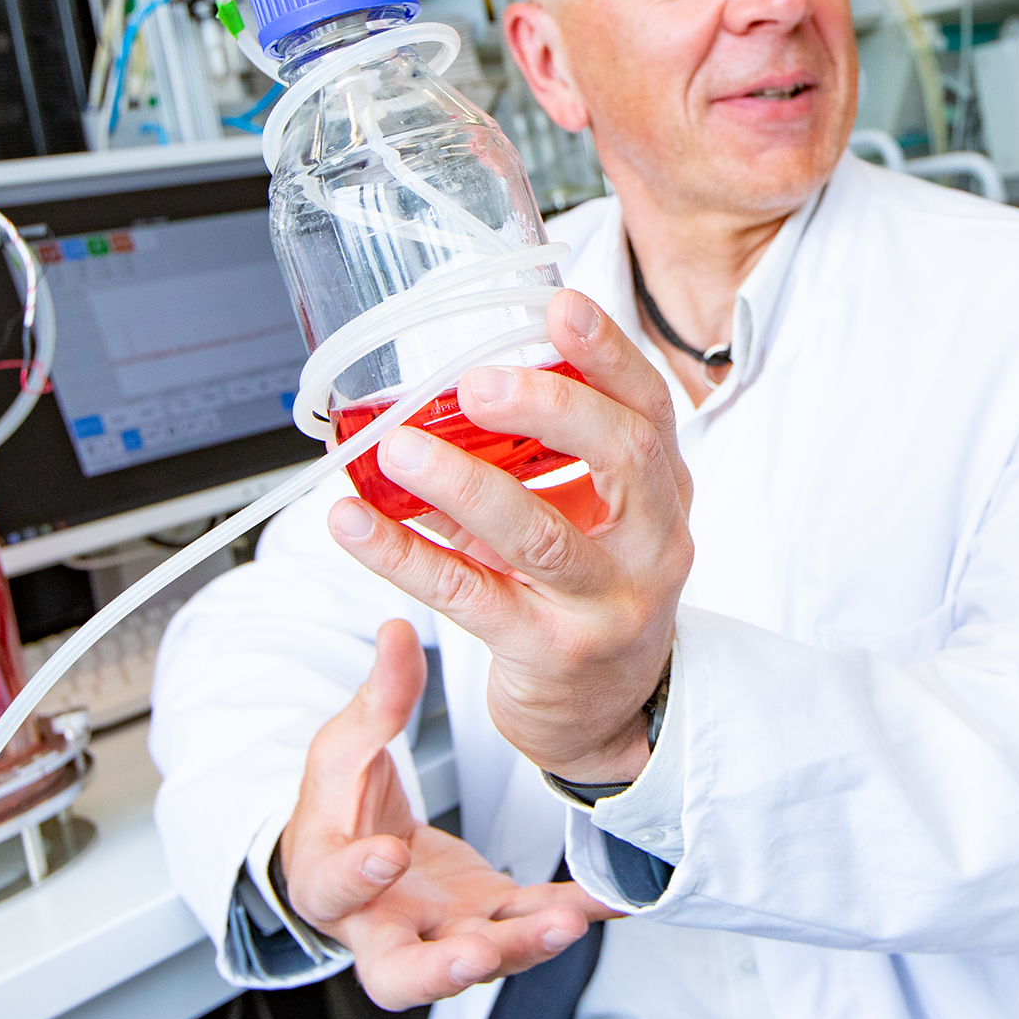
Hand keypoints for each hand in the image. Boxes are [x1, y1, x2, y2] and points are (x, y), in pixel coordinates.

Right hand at [277, 619, 605, 1009]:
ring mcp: (440, 929)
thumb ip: (378, 698)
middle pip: (400, 975)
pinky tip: (609, 900)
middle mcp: (384, 922)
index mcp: (331, 878)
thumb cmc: (338, 806)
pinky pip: (530, 925)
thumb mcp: (345, 747)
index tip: (391, 855)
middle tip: (475, 953)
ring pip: (479, 957)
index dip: (359, 878)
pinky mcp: (486, 918)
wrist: (349, 856)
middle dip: (440, 969)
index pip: (336, 887)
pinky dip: (572, 914)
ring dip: (522, 945)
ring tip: (565, 922)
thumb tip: (396, 631)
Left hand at [329, 290, 691, 784]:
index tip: (561, 304)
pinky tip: (356, 524)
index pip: (650, 409)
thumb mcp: (590, 518)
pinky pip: (469, 593)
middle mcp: (651, 544)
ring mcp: (607, 603)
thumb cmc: (589, 595)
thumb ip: (540, 457)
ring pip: (540, 534)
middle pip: (622, 458)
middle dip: (550, 407)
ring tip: (400, 448)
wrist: (606, 713)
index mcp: (662, 495)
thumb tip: (446, 389)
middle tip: (477, 382)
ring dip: (464, 483)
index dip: (609, 354)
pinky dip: (404, 555)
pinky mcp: (551, 651)